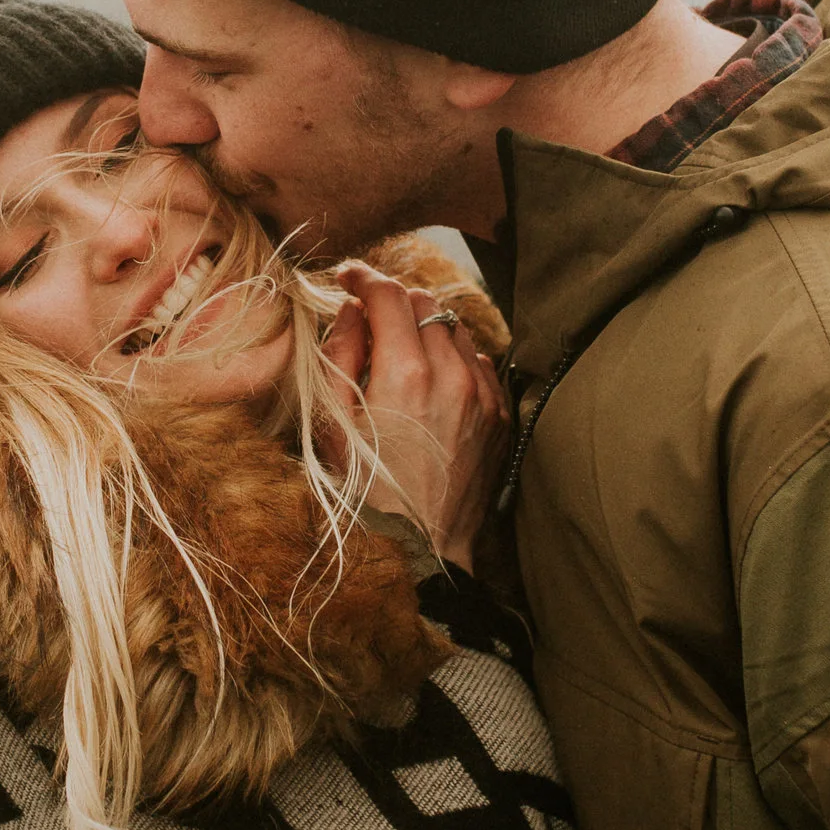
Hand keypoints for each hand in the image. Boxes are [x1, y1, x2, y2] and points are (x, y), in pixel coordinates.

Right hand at [320, 266, 506, 570]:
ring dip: (425, 328)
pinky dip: (453, 360)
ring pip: (454, 328)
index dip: (363, 277)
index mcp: (405, 374)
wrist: (421, 552)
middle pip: (425, 302)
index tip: (347, 278)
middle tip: (369, 317)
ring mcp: (482, 395)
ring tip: (399, 353)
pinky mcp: (499, 414)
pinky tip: (431, 384)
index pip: (388, 294)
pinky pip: (478, 362)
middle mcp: (452, 375)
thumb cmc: (364, 495)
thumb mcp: (331, 425)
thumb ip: (339, 355)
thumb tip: (350, 310)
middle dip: (394, 301)